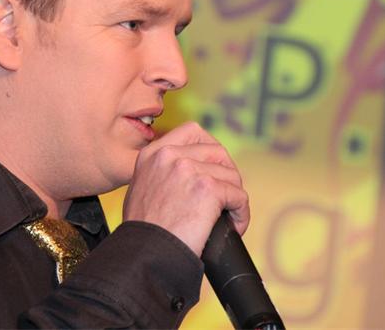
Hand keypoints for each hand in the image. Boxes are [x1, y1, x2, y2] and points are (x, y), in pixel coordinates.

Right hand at [122, 121, 249, 256]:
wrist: (144, 253)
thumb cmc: (143, 232)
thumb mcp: (142, 188)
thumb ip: (162, 173)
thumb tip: (189, 174)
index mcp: (152, 154)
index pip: (192, 132)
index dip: (210, 148)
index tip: (214, 168)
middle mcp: (169, 156)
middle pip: (217, 151)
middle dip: (227, 173)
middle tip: (226, 195)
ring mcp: (189, 169)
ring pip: (231, 175)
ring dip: (235, 197)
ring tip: (229, 217)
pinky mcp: (207, 188)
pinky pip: (239, 196)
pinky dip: (241, 214)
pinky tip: (235, 227)